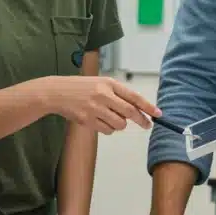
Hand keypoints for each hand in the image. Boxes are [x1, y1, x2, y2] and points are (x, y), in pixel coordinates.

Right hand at [28, 76, 160, 134]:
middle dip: (142, 120)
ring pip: (119, 124)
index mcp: (109, 84)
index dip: (148, 106)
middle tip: (147, 125)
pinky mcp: (87, 120)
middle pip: (130, 112)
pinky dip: (108, 129)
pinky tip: (98, 120)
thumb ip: (118, 94)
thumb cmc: (82, 87)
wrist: (57, 92)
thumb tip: (138, 110)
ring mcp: (95, 109)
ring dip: (120, 124)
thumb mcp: (101, 84)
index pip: (134, 96)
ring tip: (110, 117)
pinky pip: (107, 130)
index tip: (158, 114)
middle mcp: (103, 95)